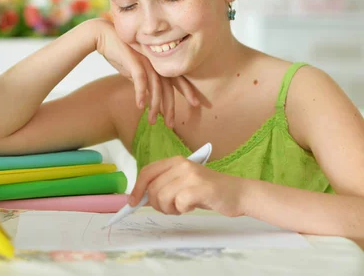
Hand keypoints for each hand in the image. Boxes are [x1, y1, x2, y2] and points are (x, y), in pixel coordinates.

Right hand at [92, 18, 199, 125]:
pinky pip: (141, 80)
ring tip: (153, 121)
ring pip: (156, 87)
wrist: (104, 36)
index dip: (187, 90)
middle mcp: (155, 62)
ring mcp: (146, 61)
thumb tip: (147, 94)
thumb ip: (144, 79)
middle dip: (171, 106)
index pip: (177, 78)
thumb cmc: (119, 52)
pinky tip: (140, 106)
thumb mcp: (135, 68)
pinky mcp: (134, 61)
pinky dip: (141, 94)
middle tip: (172, 124)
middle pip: (169, 86)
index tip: (195, 103)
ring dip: (155, 106)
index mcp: (158, 63)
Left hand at [129, 156, 246, 216]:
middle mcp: (182, 165)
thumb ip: (164, 185)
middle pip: (152, 188)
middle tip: (170, 209)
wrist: (238, 193)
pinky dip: (181, 210)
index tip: (132, 203)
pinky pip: (178, 203)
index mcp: (176, 161)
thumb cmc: (208, 191)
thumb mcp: (183, 183)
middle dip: (156, 204)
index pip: (147, 172)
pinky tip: (191, 207)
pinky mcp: (201, 188)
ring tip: (181, 208)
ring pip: (162, 196)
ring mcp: (191, 175)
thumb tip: (140, 197)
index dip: (137, 188)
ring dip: (169, 209)